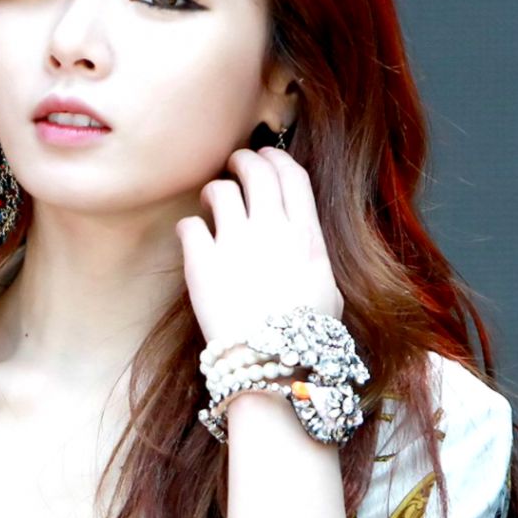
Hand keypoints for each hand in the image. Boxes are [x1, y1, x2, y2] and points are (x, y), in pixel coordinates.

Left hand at [175, 147, 341, 343]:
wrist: (269, 361)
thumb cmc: (304, 338)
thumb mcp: (328, 292)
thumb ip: (313, 258)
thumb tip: (305, 247)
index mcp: (306, 236)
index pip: (292, 176)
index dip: (277, 158)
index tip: (268, 156)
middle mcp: (271, 229)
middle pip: (256, 170)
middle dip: (243, 160)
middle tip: (234, 166)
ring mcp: (234, 243)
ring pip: (220, 190)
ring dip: (212, 189)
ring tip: (208, 200)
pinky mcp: (201, 261)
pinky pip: (189, 225)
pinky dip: (188, 226)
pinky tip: (191, 236)